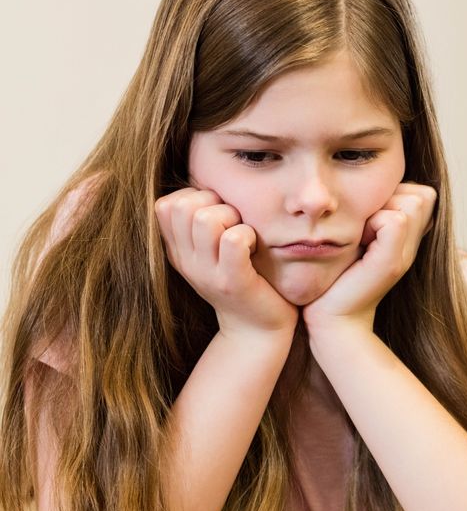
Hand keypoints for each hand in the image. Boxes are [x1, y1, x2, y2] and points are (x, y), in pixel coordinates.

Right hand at [155, 187, 298, 337]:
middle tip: (233, 223)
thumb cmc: (243, 278)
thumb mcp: (212, 251)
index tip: (216, 214)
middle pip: (183, 206)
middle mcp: (185, 261)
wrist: (257, 329)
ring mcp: (206, 273)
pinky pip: (234, 239)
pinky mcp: (232, 282)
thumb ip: (201, 222)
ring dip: (232, 217)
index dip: (194, 197)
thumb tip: (206, 181)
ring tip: (244, 234)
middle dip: (214, 203)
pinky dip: (248, 234)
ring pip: (206, 218)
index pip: (164, 204)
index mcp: (177, 250)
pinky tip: (254, 248)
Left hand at [303, 182, 436, 333]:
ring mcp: (407, 254)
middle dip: (388, 201)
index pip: (421, 192)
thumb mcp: (359, 236)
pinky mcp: (393, 262)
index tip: (368, 225)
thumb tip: (375, 185)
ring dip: (378, 212)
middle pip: (419, 194)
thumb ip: (375, 211)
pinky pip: (395, 219)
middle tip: (363, 232)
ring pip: (409, 203)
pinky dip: (372, 224)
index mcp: (409, 236)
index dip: (394, 197)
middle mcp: (414, 245)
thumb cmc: (336, 276)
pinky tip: (359, 247)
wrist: (331, 317)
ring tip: (360, 239)